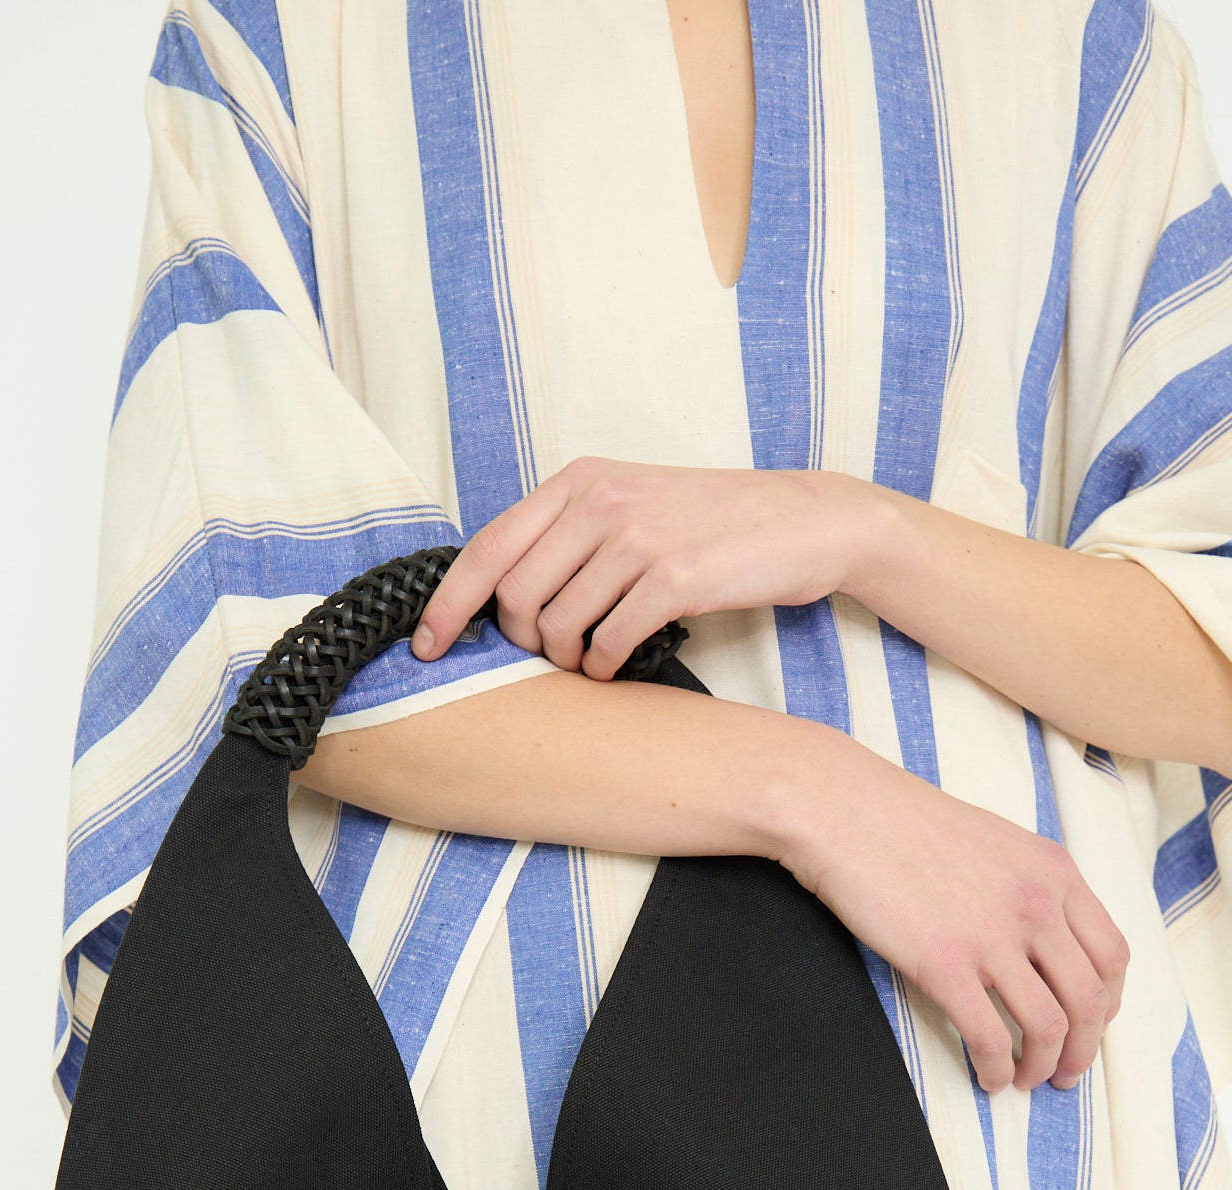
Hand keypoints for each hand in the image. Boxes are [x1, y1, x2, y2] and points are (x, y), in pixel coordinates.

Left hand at [413, 459, 867, 677]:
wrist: (806, 520)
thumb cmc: (717, 523)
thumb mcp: (636, 502)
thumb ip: (574, 532)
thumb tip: (508, 595)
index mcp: (582, 479)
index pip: (488, 548)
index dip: (447, 604)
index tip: (426, 646)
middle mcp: (602, 501)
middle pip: (517, 598)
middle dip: (524, 644)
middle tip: (553, 656)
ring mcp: (638, 537)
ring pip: (559, 627)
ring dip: (568, 661)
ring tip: (592, 659)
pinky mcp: (675, 578)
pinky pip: (608, 644)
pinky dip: (604, 668)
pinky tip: (618, 663)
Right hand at [782, 731, 1128, 1092]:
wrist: (846, 811)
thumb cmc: (909, 825)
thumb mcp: (1000, 843)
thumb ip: (1034, 888)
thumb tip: (1046, 946)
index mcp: (1056, 874)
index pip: (1112, 955)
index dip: (1108, 1003)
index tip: (1090, 1025)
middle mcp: (1037, 906)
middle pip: (1090, 1000)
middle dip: (1084, 1050)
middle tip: (1066, 1072)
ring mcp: (992, 938)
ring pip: (1048, 1027)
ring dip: (1043, 1066)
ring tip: (1026, 1079)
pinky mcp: (944, 965)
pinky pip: (990, 1037)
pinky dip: (996, 1069)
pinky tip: (987, 1076)